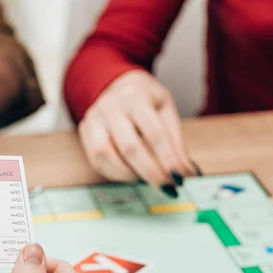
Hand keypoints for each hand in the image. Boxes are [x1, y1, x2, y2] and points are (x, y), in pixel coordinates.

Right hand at [79, 70, 196, 197]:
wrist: (118, 84)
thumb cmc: (146, 100)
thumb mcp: (166, 112)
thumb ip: (176, 143)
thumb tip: (187, 173)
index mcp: (136, 97)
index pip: (154, 133)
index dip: (168, 159)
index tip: (180, 178)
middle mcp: (111, 107)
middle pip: (130, 147)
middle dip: (151, 172)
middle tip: (167, 187)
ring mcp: (94, 119)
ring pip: (105, 155)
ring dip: (129, 175)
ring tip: (146, 180)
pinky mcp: (85, 132)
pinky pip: (96, 160)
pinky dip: (114, 173)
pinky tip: (130, 175)